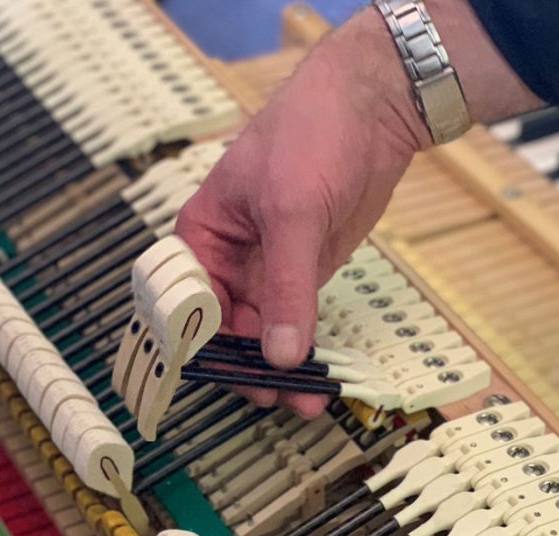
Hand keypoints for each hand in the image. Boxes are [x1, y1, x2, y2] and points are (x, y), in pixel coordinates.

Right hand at [175, 2, 539, 416]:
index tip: (226, 384)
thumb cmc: (310, 136)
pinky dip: (308, 349)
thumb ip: (287, 286)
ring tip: (308, 401)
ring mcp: (269, 269)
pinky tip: (321, 376)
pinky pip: (300, 321)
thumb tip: (280, 354)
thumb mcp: (292, 211)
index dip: (200, 349)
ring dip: (283, 368)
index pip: (187, 306)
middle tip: (278, 399)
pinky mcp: (307, 273)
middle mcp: (228, 260)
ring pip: (266, 333)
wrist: (371, 111)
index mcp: (201, 237)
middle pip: (226, 330)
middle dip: (249, 367)